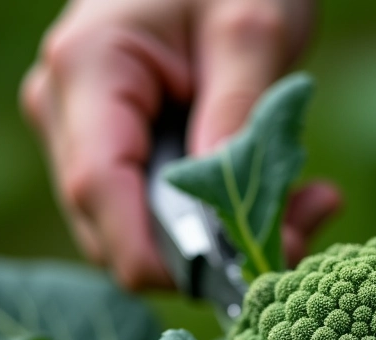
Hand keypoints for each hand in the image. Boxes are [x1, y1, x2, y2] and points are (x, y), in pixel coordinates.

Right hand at [22, 0, 339, 288]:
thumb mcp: (253, 31)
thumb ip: (237, 120)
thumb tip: (226, 217)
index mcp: (89, 72)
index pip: (100, 193)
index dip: (162, 255)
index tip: (241, 273)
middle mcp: (69, 113)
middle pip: (118, 232)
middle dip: (210, 255)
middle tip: (298, 232)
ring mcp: (87, 136)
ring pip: (144, 235)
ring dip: (226, 241)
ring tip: (305, 206)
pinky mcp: (122, 152)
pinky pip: (162, 216)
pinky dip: (222, 224)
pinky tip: (284, 199)